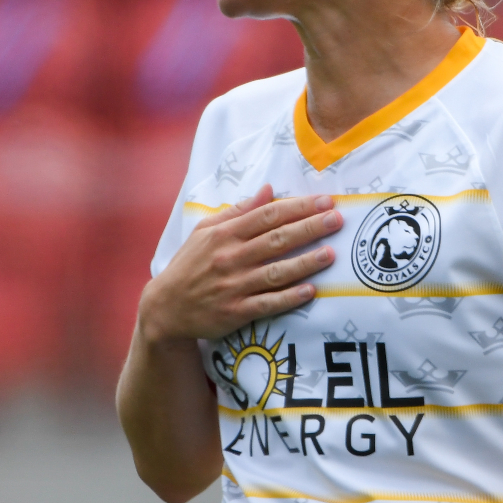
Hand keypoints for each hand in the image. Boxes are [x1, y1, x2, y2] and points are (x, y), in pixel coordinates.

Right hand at [137, 184, 342, 344]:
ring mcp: (234, 286)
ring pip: (276, 272)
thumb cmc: (189, 265)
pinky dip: (289, 297)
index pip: (267, 216)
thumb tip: (268, 190)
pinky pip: (267, 304)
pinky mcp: (236, 312)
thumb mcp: (205, 232)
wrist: (165, 308)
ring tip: (330, 254)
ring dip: (305, 262)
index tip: (323, 201)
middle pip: (276, 240)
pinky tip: (310, 291)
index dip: (297, 207)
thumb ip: (237, 212)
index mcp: (224, 234)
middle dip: (309, 228)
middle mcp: (230, 258)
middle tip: (336, 219)